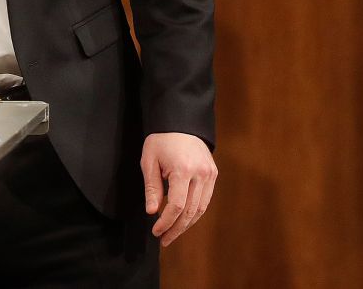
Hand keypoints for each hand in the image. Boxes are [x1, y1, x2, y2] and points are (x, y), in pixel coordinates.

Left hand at [141, 132, 216, 246]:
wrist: (181, 122)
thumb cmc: (161, 140)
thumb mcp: (149, 161)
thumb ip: (152, 188)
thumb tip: (152, 212)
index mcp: (183, 169)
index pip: (176, 205)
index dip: (166, 222)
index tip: (156, 231)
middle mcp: (200, 173)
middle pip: (190, 211)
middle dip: (176, 229)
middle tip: (164, 239)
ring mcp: (209, 174)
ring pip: (200, 209)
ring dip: (186, 225)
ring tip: (172, 234)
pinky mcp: (213, 174)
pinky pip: (205, 200)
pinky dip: (194, 213)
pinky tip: (183, 220)